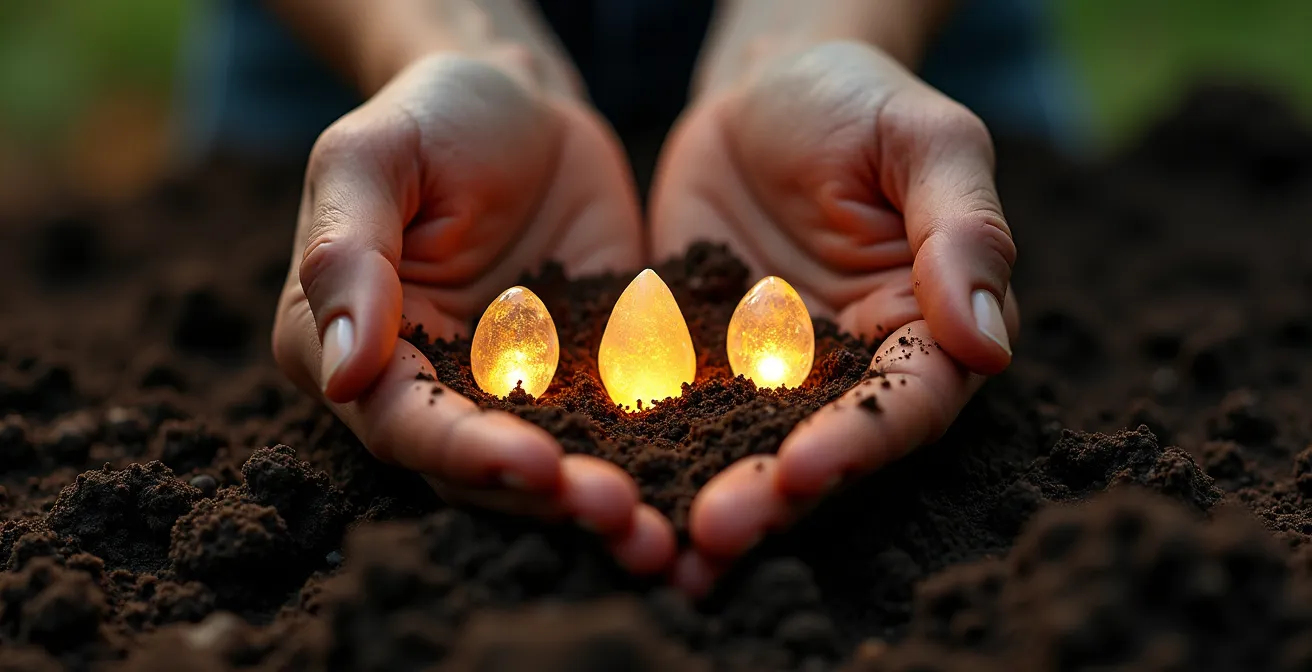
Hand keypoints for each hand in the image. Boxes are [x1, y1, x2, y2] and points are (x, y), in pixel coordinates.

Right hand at [272, 53, 674, 573]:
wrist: (526, 104)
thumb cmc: (433, 113)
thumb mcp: (372, 155)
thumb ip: (346, 251)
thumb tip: (342, 371)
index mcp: (352, 346)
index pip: (402, 422)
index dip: (464, 451)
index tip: (535, 463)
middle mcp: (429, 385)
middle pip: (478, 467)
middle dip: (546, 496)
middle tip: (620, 512)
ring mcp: (510, 389)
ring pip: (549, 464)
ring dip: (598, 500)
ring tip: (660, 530)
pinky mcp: (580, 379)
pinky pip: (612, 427)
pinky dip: (651, 458)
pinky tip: (706, 480)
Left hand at [649, 42, 1019, 592]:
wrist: (761, 91)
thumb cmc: (858, 101)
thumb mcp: (923, 141)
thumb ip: (962, 232)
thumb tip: (988, 343)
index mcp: (925, 329)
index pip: (905, 403)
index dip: (860, 442)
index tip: (803, 467)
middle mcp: (850, 370)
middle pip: (819, 450)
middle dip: (770, 496)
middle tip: (713, 534)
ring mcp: (772, 375)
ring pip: (742, 450)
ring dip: (703, 497)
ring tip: (655, 547)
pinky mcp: (703, 365)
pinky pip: (673, 413)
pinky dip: (641, 452)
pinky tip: (596, 485)